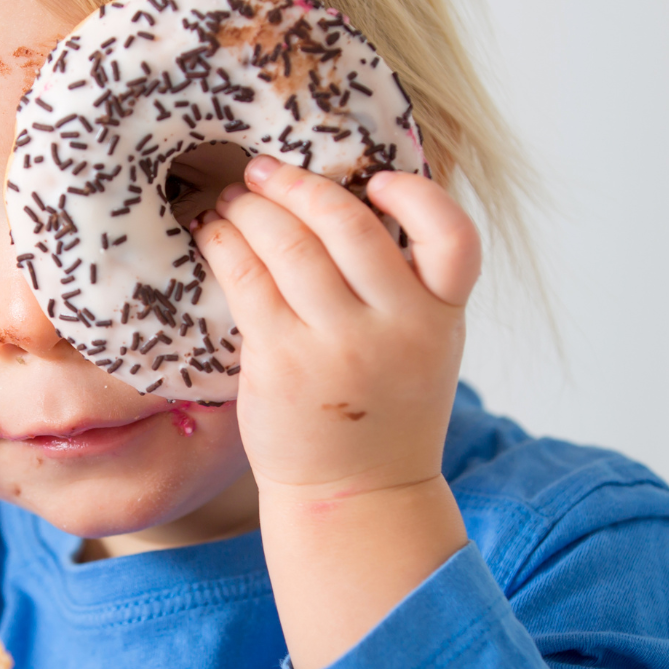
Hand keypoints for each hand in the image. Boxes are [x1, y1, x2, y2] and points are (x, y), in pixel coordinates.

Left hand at [195, 156, 478, 497]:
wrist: (356, 496)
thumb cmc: (383, 411)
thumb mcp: (423, 347)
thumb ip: (406, 286)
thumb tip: (347, 199)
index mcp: (441, 318)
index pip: (454, 237)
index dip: (416, 196)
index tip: (377, 181)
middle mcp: (397, 328)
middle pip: (348, 224)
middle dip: (297, 184)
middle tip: (263, 171)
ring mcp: (338, 346)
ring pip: (289, 244)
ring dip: (252, 209)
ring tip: (233, 201)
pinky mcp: (281, 363)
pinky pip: (247, 279)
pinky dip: (225, 245)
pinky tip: (215, 237)